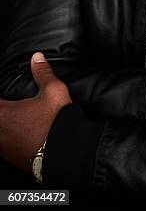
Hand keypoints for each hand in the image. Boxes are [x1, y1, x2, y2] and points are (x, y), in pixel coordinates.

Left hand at [0, 52, 71, 173]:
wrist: (67, 154)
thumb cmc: (56, 121)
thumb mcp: (53, 91)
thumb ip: (43, 73)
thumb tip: (37, 57)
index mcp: (4, 114)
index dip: (0, 100)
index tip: (4, 99)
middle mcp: (0, 133)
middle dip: (2, 111)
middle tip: (8, 107)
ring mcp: (5, 149)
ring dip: (3, 126)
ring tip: (13, 120)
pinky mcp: (13, 161)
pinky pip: (4, 147)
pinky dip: (8, 139)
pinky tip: (19, 137)